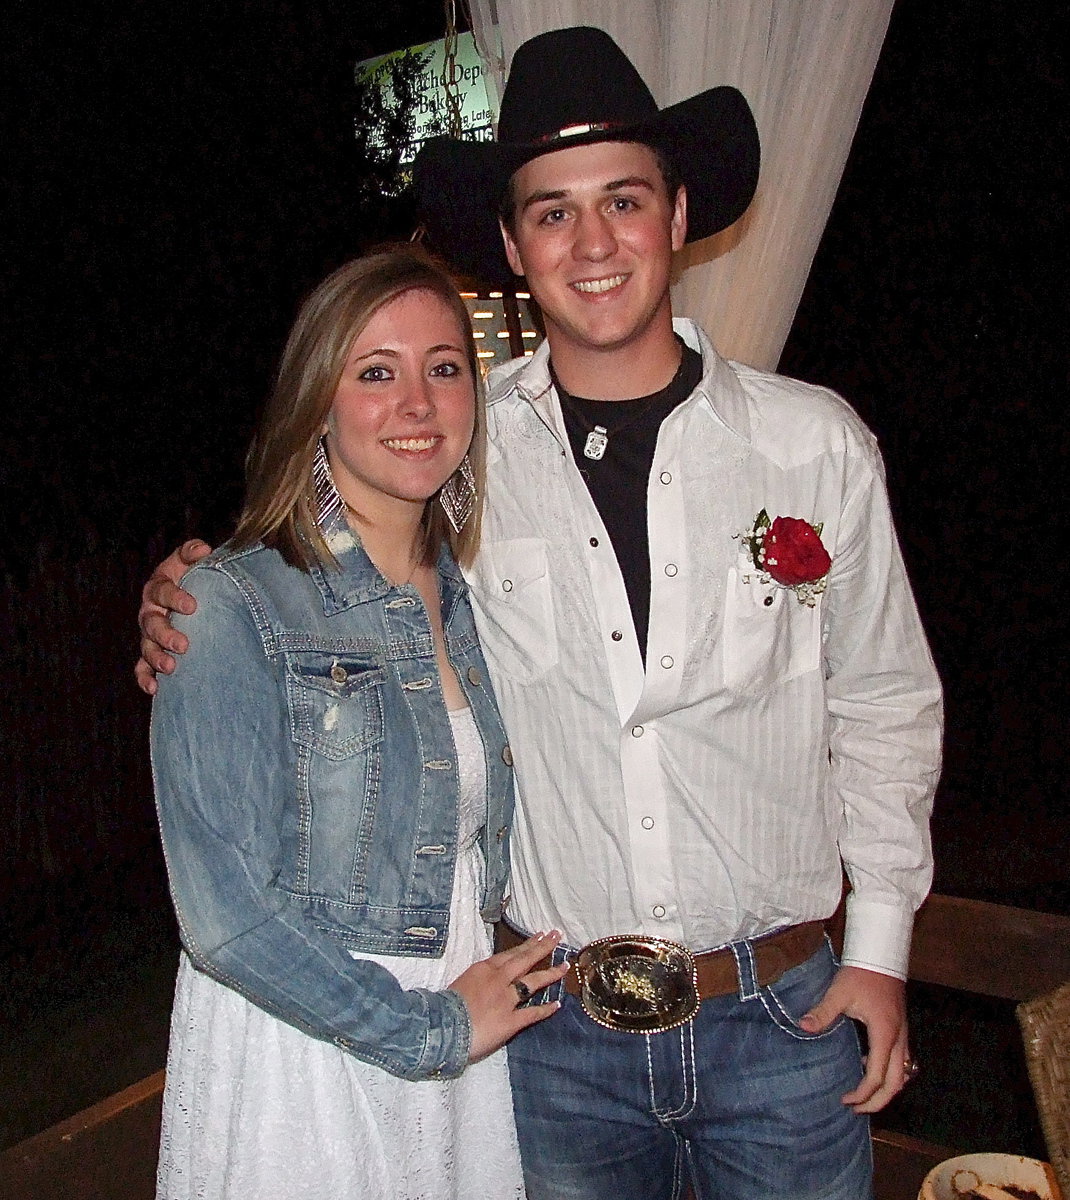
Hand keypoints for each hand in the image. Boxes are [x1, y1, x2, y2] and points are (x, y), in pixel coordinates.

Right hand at [135, 539, 212, 694]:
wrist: (191, 594)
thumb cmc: (192, 576)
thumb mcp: (190, 561)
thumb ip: (193, 552)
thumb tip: (203, 550)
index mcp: (159, 587)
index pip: (163, 591)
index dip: (175, 598)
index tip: (193, 606)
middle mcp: (150, 611)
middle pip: (152, 623)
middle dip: (166, 634)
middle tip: (183, 644)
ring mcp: (149, 634)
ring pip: (147, 647)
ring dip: (156, 658)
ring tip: (171, 667)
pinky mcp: (151, 653)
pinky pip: (142, 668)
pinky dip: (145, 679)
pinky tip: (154, 690)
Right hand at [449, 930, 568, 1062]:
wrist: (442, 1027)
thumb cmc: (446, 1005)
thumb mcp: (461, 983)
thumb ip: (478, 980)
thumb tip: (485, 981)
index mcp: (484, 969)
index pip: (511, 954)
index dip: (527, 945)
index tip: (540, 936)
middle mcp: (498, 979)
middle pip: (525, 959)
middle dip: (543, 947)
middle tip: (558, 937)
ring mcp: (506, 999)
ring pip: (533, 982)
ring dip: (550, 973)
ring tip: (564, 966)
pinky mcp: (510, 1020)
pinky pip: (532, 1013)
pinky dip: (545, 1009)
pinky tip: (557, 1005)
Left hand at [799, 964, 909, 1112]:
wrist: (881, 955)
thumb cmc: (861, 973)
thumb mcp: (839, 992)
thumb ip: (823, 1012)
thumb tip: (803, 1026)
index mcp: (885, 1034)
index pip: (877, 1077)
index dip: (862, 1094)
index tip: (846, 1100)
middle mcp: (899, 1039)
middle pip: (896, 1084)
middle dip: (878, 1101)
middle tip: (857, 1109)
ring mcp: (904, 1035)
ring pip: (902, 1074)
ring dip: (886, 1089)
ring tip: (864, 1094)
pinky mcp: (901, 1029)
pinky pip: (901, 1061)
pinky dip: (889, 1073)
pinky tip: (867, 1064)